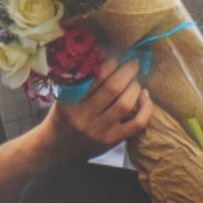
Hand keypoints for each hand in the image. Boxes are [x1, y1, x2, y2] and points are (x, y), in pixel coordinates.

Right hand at [38, 55, 152, 160]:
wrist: (56, 148)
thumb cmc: (63, 116)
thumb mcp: (64, 97)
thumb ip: (81, 81)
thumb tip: (107, 56)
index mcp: (71, 101)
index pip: (94, 77)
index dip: (111, 62)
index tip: (119, 54)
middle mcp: (84, 116)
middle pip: (113, 88)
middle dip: (127, 71)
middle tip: (134, 62)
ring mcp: (99, 130)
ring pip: (125, 104)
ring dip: (135, 87)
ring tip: (136, 79)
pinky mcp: (112, 140)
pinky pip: (137, 123)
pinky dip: (146, 107)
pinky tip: (145, 96)